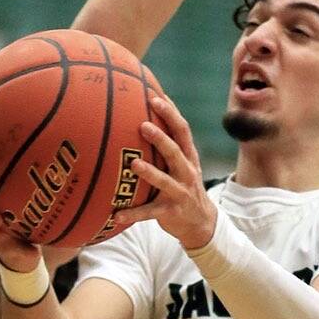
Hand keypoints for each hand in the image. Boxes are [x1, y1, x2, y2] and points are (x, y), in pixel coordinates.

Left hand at [112, 96, 217, 250]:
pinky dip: (133, 214)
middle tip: (143, 125)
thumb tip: (145, 114)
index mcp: (188, 157)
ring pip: (164, 181)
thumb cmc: (184, 184)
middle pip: (175, 152)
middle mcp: (186, 172)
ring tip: (134, 164)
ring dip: (149, 173)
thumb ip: (169, 144)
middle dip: (160, 138)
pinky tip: (116, 214)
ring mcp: (179, 192)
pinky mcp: (171, 212)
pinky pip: (150, 213)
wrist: (201, 222)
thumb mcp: (183, 164)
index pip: (182, 131)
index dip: (170, 113)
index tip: (155, 97)